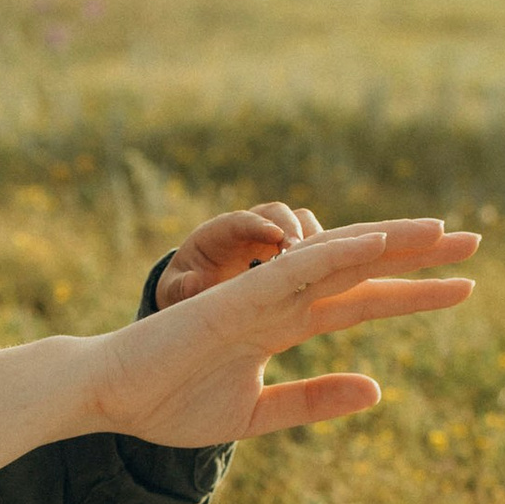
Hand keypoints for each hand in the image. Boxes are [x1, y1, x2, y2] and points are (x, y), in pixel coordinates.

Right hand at [83, 215, 477, 447]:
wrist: (107, 399)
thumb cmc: (168, 403)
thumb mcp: (256, 413)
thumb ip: (314, 400)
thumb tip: (378, 389)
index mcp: (283, 325)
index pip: (361, 300)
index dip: (413, 293)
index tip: (465, 288)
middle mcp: (279, 300)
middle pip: (361, 267)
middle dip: (419, 255)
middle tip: (477, 240)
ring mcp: (259, 294)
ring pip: (337, 257)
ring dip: (390, 241)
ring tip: (444, 230)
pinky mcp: (236, 299)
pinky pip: (294, 271)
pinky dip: (336, 254)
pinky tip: (378, 242)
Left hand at [154, 201, 326, 308]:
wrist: (198, 286)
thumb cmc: (184, 286)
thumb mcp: (173, 290)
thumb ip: (180, 287)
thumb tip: (193, 282)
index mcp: (218, 232)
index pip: (241, 220)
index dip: (259, 225)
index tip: (275, 235)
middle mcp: (249, 227)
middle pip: (276, 213)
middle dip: (291, 229)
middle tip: (302, 252)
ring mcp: (271, 236)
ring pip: (300, 222)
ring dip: (313, 238)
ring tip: (322, 261)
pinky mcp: (288, 249)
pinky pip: (312, 243)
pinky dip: (323, 252)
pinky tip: (331, 272)